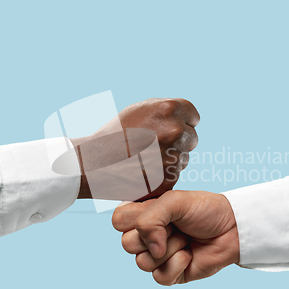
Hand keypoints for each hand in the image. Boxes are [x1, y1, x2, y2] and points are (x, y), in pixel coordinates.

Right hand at [71, 98, 199, 199]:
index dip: (181, 123)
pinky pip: (174, 176)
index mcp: (170, 109)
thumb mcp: (140, 109)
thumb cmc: (116, 133)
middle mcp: (175, 131)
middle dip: (178, 142)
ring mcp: (174, 156)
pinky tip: (143, 172)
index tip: (167, 130)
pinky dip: (162, 176)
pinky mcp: (169, 179)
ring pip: (183, 158)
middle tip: (152, 146)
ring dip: (170, 159)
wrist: (94, 163)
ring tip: (144, 159)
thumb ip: (166, 110)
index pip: (193, 117)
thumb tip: (186, 115)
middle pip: (191, 138)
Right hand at [112, 190, 239, 284]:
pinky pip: (159, 278)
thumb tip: (151, 249)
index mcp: (143, 214)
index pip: (118, 220)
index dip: (135, 219)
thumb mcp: (174, 201)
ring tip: (186, 239)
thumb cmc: (205, 210)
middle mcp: (146, 235)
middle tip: (176, 226)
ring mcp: (156, 255)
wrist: (232, 229)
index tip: (158, 212)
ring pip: (142, 263)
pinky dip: (178, 265)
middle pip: (126, 244)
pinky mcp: (169, 273)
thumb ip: (149, 218)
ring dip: (170, 249)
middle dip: (156, 234)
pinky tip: (190, 255)